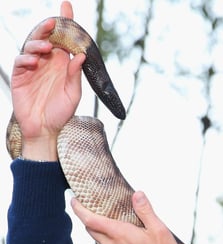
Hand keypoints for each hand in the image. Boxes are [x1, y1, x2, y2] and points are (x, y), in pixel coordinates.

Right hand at [11, 1, 83, 159]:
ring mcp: (32, 67)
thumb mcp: (73, 94)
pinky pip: (21, 61)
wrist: (46, 129)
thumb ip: (75, 75)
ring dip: (38, 43)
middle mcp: (47, 62)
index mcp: (61, 64)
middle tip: (53, 22)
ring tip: (46, 48)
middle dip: (48, 27)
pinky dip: (27, 58)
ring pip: (31, 45)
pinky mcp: (20, 75)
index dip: (65, 22)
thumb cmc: (61, 112)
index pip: (63, 39)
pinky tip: (34, 62)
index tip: (67, 6)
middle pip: (45, 37)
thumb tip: (80, 56)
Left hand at [71, 191, 181, 243]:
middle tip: (89, 205)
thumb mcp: (159, 230)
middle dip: (86, 216)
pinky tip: (120, 237)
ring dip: (98, 228)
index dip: (79, 208)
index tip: (74, 199)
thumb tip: (137, 194)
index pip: (90, 219)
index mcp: (119, 234)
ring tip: (106, 219)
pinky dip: (107, 239)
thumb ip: (146, 211)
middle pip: (90, 229)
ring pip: (98, 239)